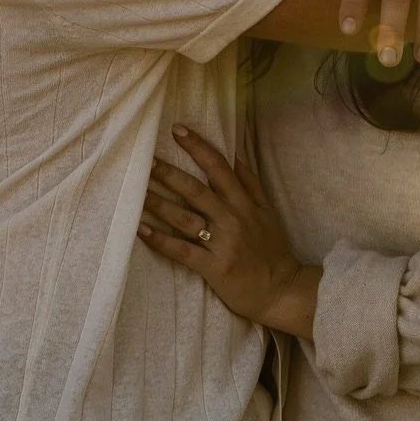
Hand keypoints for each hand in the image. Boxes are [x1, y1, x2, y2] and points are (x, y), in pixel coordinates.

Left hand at [137, 127, 320, 338]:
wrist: (282, 290)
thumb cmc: (272, 250)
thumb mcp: (267, 211)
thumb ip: (251, 182)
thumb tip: (235, 152)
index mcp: (244, 203)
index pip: (219, 167)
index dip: (198, 147)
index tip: (177, 130)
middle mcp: (232, 219)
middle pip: (196, 190)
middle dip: (169, 174)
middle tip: (146, 160)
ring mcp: (222, 243)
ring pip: (185, 218)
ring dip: (159, 204)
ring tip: (137, 191)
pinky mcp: (214, 268)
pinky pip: (182, 251)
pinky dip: (161, 240)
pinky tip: (141, 230)